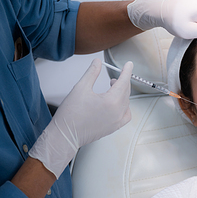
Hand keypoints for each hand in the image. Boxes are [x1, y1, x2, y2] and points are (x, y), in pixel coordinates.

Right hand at [29, 59, 132, 177]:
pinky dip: (124, 106)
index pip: (124, 82)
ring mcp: (118, 121)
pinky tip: (116, 102)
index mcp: (112, 101)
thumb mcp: (80, 88)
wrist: (65, 135)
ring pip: (126, 102)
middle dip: (122, 81)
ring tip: (111, 87)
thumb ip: (92, 73)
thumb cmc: (71, 114)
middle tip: (115, 76)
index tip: (129, 64)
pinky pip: (126, 114)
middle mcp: (118, 112)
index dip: (127, 71)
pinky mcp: (115, 127)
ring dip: (122, 92)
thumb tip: (98, 62)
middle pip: (126, 92)